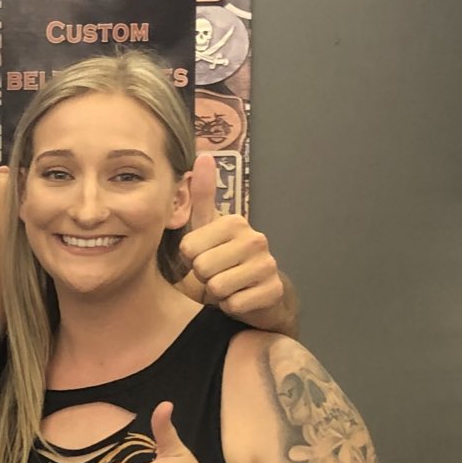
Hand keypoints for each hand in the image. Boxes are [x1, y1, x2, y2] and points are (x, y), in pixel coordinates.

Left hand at [178, 152, 285, 319]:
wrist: (257, 297)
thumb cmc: (223, 262)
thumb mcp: (208, 229)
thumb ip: (202, 198)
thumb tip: (204, 155)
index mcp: (234, 222)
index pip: (188, 248)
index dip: (190, 260)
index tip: (204, 258)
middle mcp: (255, 238)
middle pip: (202, 268)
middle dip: (204, 278)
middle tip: (216, 276)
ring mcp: (267, 264)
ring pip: (218, 288)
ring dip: (217, 294)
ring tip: (227, 287)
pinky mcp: (273, 290)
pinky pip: (234, 305)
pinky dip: (231, 307)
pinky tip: (239, 298)